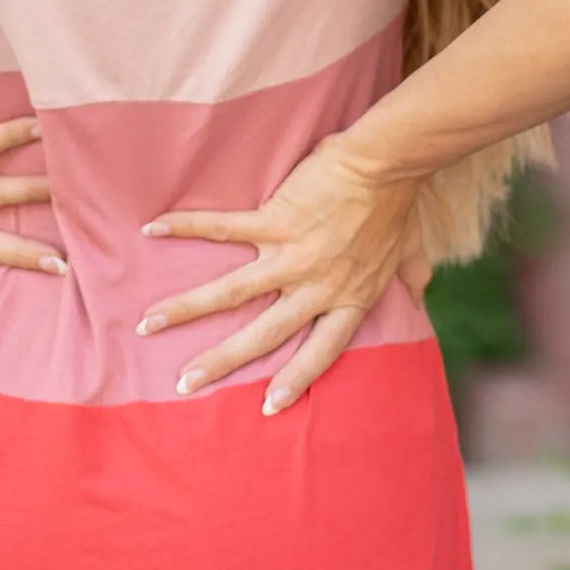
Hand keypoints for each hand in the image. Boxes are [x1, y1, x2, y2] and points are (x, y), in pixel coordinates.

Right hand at [135, 134, 430, 414]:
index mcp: (348, 300)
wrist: (386, 163)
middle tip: (184, 382)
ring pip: (231, 293)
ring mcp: (291, 255)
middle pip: (263, 336)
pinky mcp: (274, 219)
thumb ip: (410, 276)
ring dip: (186, 309)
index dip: (295, 381)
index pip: (320, 353)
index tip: (267, 407)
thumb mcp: (409, 251)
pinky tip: (152, 228)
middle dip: (220, 362)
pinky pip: (223, 228)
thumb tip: (421, 285)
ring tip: (149, 322)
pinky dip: (186, 227)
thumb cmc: (398, 203)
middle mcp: (316, 287)